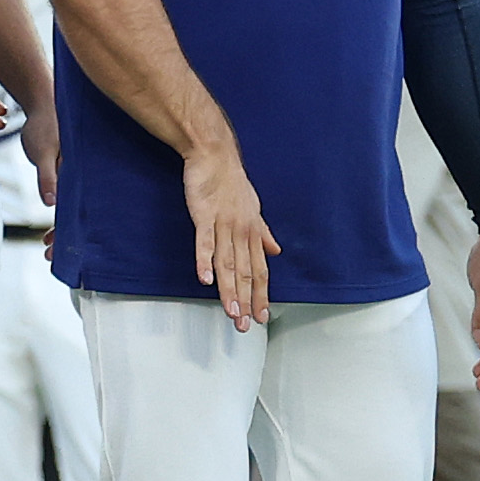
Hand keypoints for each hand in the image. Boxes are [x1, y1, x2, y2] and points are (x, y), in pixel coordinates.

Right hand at [182, 139, 276, 328]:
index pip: (260, 271)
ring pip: (227, 263)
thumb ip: (263, 233)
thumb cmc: (232, 182)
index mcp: (253, 233)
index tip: (261, 316)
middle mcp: (242, 232)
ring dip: (229, 290)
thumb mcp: (253, 209)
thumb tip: (275, 251)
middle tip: (245, 325)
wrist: (215, 155)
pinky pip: (205, 242)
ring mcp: (223, 224)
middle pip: (245, 273)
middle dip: (246, 302)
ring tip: (230, 312)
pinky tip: (204, 279)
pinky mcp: (204, 215)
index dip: (261, 295)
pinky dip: (205, 261)